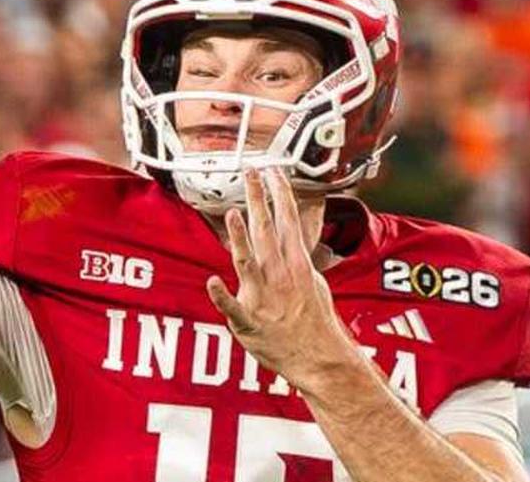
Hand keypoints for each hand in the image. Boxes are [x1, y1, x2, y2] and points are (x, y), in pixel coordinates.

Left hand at [206, 167, 362, 392]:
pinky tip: (211, 283)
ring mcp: (263, 297)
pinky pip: (232, 308)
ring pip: (248, 261)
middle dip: (259, 199)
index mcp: (296, 265)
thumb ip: (297, 260)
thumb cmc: (315, 322)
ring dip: (240, 238)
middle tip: (251, 173)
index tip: (273, 171)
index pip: (287, 220)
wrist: (318, 357)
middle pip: (266, 230)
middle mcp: (279, 276)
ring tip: (234, 213)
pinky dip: (221, 296)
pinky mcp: (249, 321)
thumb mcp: (315, 282)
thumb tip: (292, 242)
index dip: (279, 193)